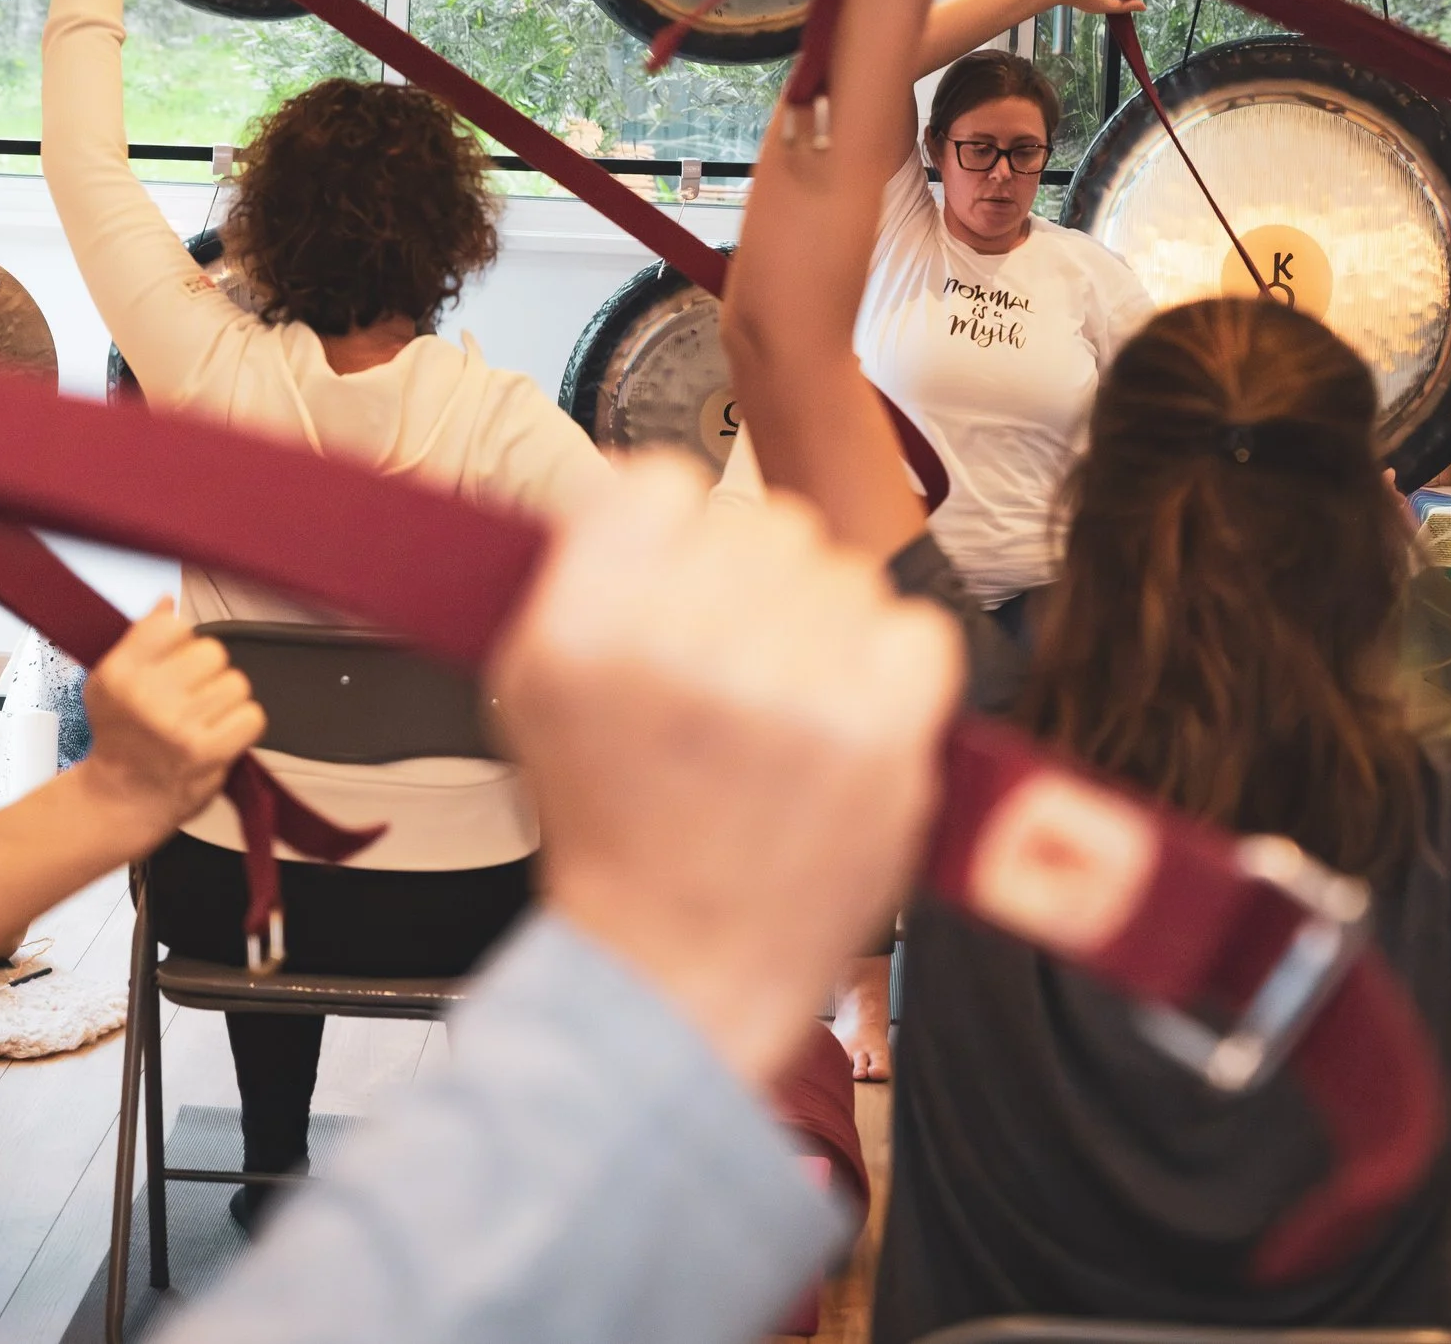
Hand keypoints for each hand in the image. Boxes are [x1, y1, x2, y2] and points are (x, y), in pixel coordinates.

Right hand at [78, 603, 264, 830]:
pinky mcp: (208, 752)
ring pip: (236, 682)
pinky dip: (242, 725)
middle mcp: (147, 696)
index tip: (173, 662)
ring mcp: (179, 726)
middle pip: (212, 651)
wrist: (123, 799)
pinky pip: (252, 716)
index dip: (182, 642)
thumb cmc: (120, 739)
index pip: (174, 624)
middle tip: (190, 697)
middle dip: (207, 672)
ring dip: (226, 700)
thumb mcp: (111, 682)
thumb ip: (142, 638)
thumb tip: (168, 601)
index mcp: (121, 672)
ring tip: (203, 718)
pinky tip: (219, 733)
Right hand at [489, 456, 961, 1087]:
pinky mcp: (880, 734)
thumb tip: (646, 489)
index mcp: (587, 628)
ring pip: (845, 574)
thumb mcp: (533, 691)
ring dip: (825, 629)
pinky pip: (917, 629)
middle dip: (757, 587)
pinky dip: (893, 668)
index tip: (679, 578)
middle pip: (767, 525)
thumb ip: (579, 575)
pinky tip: (846, 718)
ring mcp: (790, 690)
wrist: (678, 969)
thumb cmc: (616, 832)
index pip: (662, 482)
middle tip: (736, 668)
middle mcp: (686, 647)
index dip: (677, 531)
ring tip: (787, 710)